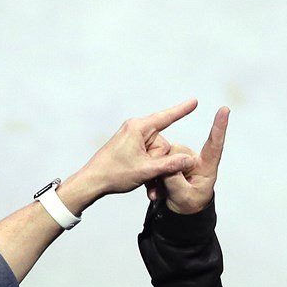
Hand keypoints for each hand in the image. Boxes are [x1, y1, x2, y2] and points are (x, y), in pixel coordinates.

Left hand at [60, 100, 201, 211]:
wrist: (93, 181)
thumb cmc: (113, 173)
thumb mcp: (146, 170)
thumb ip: (170, 165)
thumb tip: (188, 159)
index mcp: (138, 128)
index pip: (166, 117)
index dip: (182, 110)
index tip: (194, 102)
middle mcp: (136, 129)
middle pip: (163, 145)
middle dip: (161, 163)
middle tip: (150, 176)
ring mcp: (133, 138)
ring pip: (157, 154)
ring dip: (156, 171)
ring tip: (147, 184)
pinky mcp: (131, 147)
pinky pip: (149, 157)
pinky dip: (149, 171)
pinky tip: (146, 183)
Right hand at [147, 106, 229, 214]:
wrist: (181, 209)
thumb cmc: (189, 204)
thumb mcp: (183, 198)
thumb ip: (175, 181)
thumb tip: (167, 164)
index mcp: (206, 167)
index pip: (214, 146)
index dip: (220, 128)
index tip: (225, 110)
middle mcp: (194, 159)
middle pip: (177, 153)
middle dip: (167, 171)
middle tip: (164, 191)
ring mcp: (181, 158)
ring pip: (164, 156)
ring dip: (158, 176)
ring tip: (159, 193)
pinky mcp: (170, 159)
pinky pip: (157, 161)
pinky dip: (154, 177)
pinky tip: (156, 190)